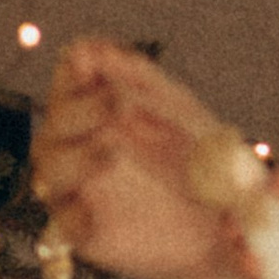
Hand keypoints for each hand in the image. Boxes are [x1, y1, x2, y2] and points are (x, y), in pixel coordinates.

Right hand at [34, 41, 250, 278]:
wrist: (227, 231)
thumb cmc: (206, 162)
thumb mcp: (187, 115)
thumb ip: (144, 81)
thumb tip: (93, 47)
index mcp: (102, 106)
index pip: (73, 74)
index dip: (78, 66)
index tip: (91, 59)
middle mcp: (80, 142)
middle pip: (56, 118)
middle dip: (79, 108)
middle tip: (114, 102)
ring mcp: (79, 188)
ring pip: (51, 167)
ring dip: (76, 156)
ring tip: (111, 151)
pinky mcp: (84, 230)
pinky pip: (64, 221)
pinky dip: (74, 214)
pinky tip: (95, 214)